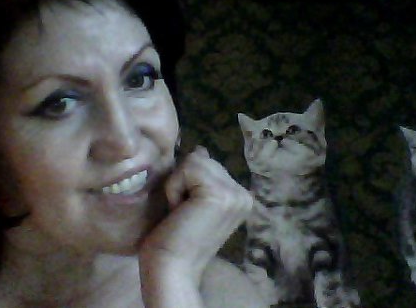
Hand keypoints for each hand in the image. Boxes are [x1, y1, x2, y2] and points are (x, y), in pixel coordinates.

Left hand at [139, 146, 252, 284]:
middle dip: (183, 183)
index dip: (189, 185)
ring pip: (193, 161)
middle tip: (184, 214)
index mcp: (241, 198)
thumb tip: (202, 149)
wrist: (171, 266)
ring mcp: (235, 194)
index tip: (189, 213)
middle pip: (202, 160)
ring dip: (177, 186)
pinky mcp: (220, 193)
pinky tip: (179, 211)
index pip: (208, 165)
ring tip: (182, 212)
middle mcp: (244, 195)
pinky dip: (174, 188)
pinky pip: (187, 168)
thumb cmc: (175, 238)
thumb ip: (201, 175)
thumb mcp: (191, 199)